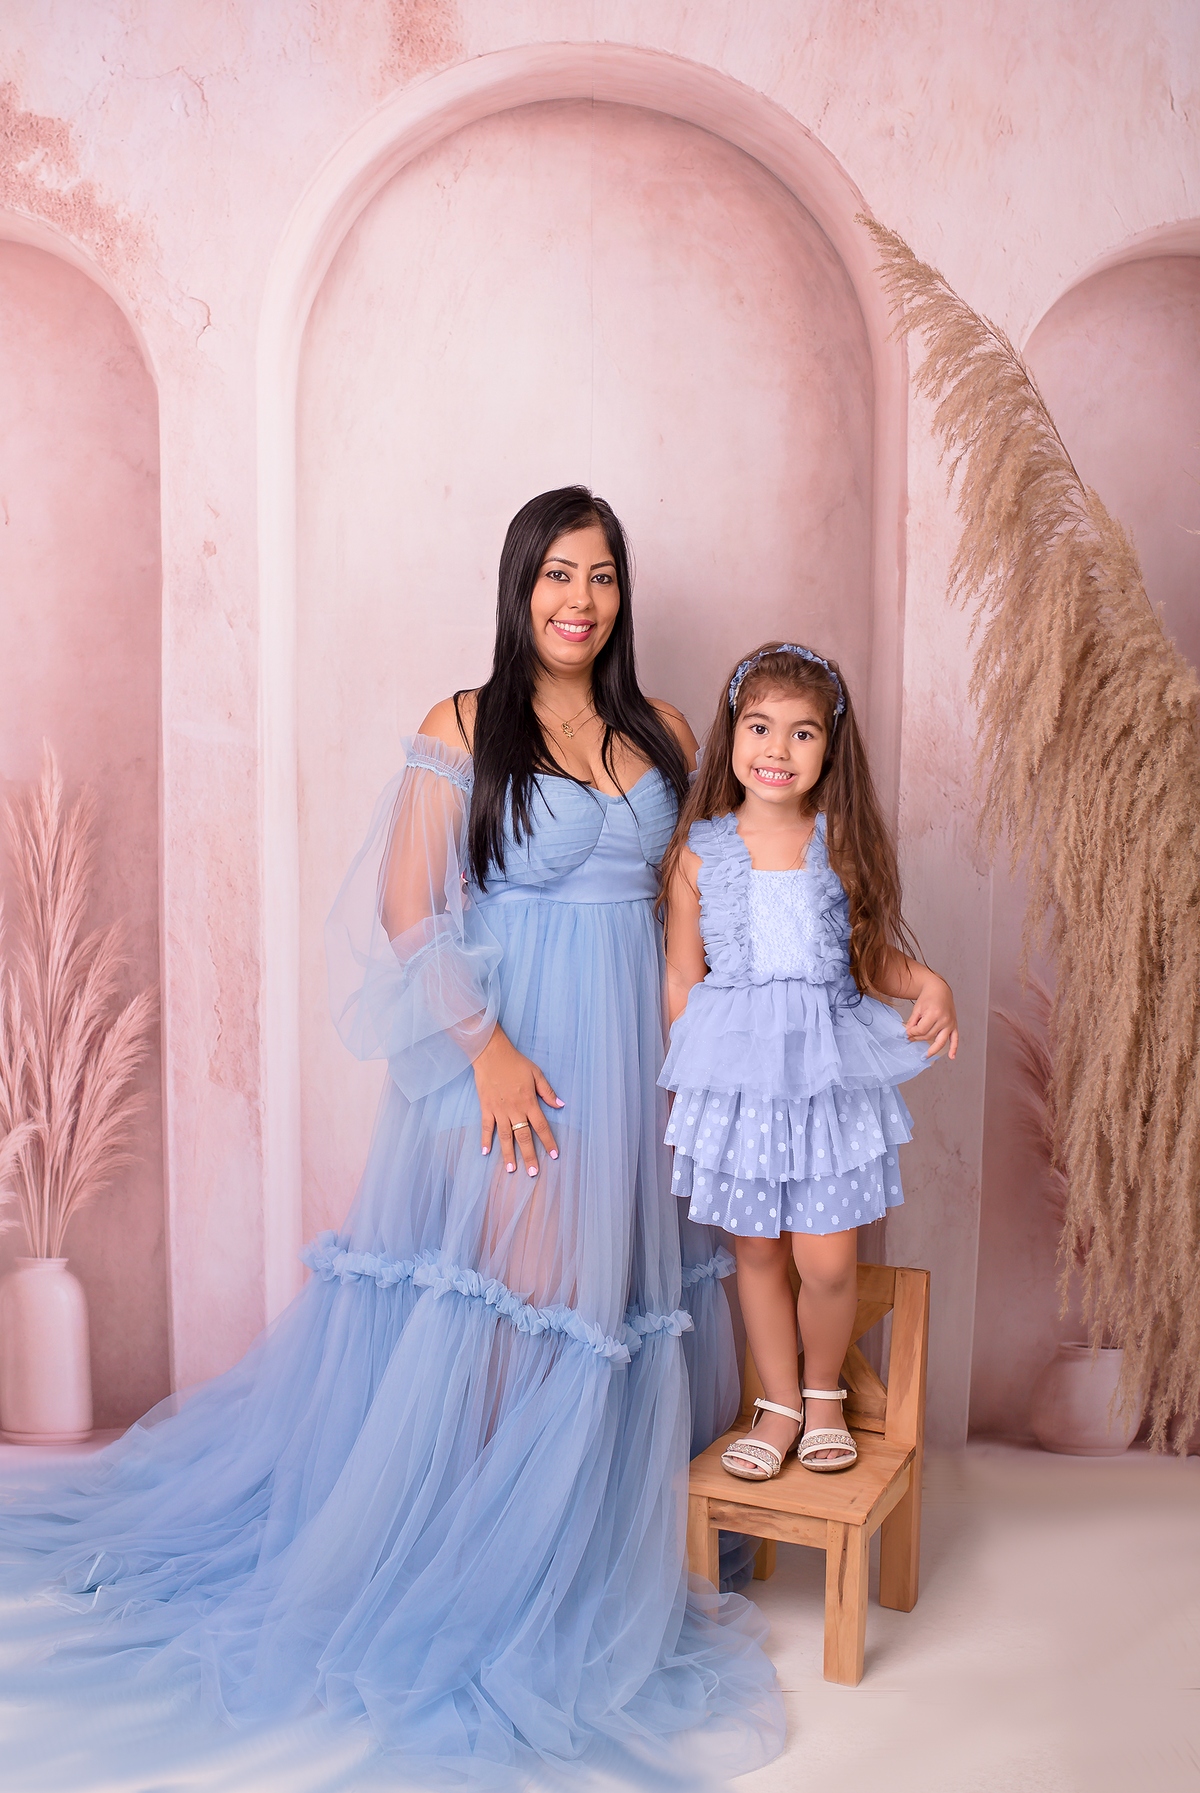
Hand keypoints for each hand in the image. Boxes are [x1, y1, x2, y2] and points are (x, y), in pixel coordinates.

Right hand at [473, 1027, 562, 1175]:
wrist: (491, 1054)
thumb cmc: (515, 1062)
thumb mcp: (536, 1074)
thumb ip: (548, 1092)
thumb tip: (561, 1105)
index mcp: (529, 1102)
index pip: (541, 1126)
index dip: (549, 1141)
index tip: (554, 1155)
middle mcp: (515, 1110)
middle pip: (524, 1137)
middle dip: (530, 1155)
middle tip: (533, 1172)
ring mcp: (499, 1110)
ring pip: (505, 1136)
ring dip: (508, 1154)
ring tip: (511, 1169)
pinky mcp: (486, 1108)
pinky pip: (486, 1127)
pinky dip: (485, 1139)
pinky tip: (485, 1152)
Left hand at [905, 972, 958, 1059]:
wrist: (940, 989)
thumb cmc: (928, 997)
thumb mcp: (917, 1008)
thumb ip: (912, 1021)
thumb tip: (908, 1034)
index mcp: (934, 1014)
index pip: (921, 1030)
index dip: (912, 1033)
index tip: (907, 1033)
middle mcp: (944, 1020)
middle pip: (929, 1036)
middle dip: (918, 1038)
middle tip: (910, 1038)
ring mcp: (950, 1023)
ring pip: (940, 1041)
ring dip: (932, 1050)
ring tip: (924, 1057)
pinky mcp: (954, 1025)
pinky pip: (955, 1039)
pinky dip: (954, 1049)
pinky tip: (952, 1057)